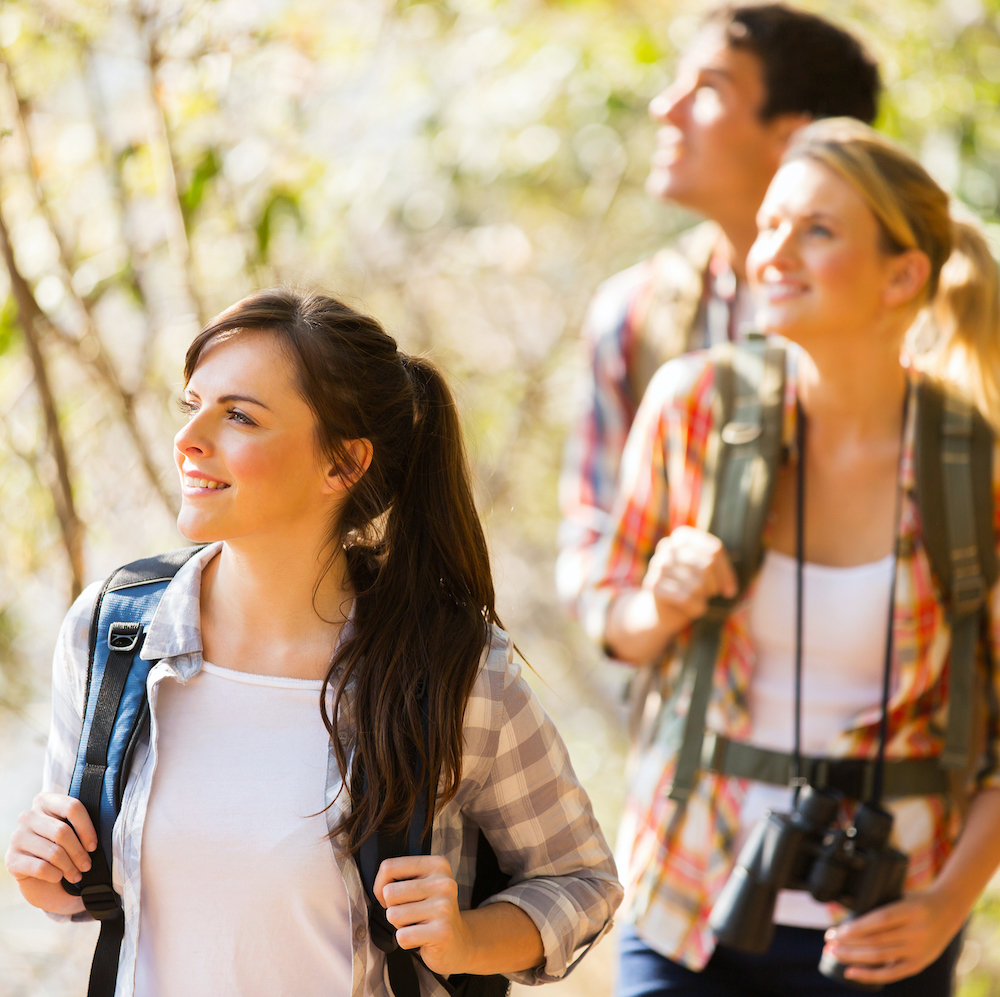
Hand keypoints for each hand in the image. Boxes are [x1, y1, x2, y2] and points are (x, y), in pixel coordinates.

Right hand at [4, 793, 94, 915]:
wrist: (44, 880)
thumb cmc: (64, 850)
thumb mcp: (74, 833)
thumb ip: (82, 825)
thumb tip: (102, 833)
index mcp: (45, 801)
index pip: (72, 807)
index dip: (87, 828)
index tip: (94, 846)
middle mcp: (28, 816)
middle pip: (63, 831)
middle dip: (79, 853)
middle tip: (87, 865)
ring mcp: (17, 837)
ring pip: (53, 851)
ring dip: (70, 867)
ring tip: (77, 875)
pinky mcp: (11, 860)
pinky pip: (40, 867)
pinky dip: (55, 875)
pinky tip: (59, 877)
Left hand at [374, 854, 471, 976]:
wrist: (458, 942)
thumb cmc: (431, 912)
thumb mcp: (421, 884)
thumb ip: (400, 878)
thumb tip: (380, 889)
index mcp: (437, 865)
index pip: (389, 867)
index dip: (381, 886)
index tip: (394, 897)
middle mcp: (443, 883)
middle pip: (389, 892)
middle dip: (393, 908)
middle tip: (410, 914)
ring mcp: (444, 907)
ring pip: (393, 915)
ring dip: (400, 926)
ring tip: (417, 925)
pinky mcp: (442, 932)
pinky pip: (402, 937)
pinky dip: (406, 941)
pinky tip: (421, 938)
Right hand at [642, 526, 737, 622]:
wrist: (663, 609)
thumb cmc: (690, 586)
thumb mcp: (708, 574)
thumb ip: (720, 573)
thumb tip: (730, 590)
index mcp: (683, 536)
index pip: (715, 550)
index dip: (726, 573)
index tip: (730, 590)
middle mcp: (668, 546)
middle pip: (707, 565)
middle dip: (714, 586)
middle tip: (709, 595)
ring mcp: (658, 564)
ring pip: (698, 584)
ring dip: (702, 598)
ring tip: (695, 600)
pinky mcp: (653, 584)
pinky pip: (686, 598)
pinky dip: (694, 608)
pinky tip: (688, 608)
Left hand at [823, 891, 963, 984]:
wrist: (948, 910)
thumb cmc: (915, 899)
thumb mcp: (899, 894)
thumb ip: (878, 904)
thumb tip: (845, 914)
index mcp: (910, 910)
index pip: (879, 921)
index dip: (856, 928)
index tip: (836, 931)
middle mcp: (916, 932)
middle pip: (877, 941)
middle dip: (849, 944)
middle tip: (828, 942)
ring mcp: (918, 950)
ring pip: (881, 957)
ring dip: (853, 957)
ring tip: (833, 953)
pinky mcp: (919, 963)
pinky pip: (892, 973)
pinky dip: (870, 974)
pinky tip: (850, 972)